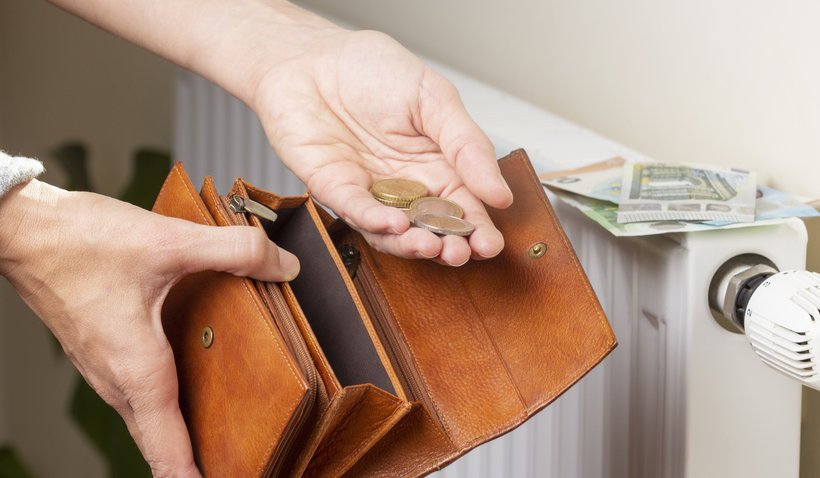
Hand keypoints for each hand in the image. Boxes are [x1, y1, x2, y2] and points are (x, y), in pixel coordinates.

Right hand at [0, 180, 299, 476]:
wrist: (23, 230)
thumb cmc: (79, 242)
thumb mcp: (170, 242)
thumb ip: (235, 251)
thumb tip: (283, 265)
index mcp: (137, 369)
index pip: (169, 450)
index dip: (197, 477)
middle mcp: (116, 379)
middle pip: (161, 442)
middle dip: (196, 461)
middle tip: (239, 461)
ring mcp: (103, 368)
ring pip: (146, 418)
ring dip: (180, 432)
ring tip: (220, 433)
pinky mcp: (99, 350)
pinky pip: (136, 393)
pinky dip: (164, 403)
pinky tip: (189, 379)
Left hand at [252, 29, 513, 265]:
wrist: (313, 56)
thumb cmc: (372, 69)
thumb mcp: (435, 98)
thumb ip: (467, 146)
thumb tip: (498, 193)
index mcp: (436, 164)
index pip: (463, 205)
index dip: (477, 228)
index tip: (489, 244)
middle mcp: (405, 185)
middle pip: (431, 227)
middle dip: (448, 246)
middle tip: (461, 254)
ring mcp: (370, 191)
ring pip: (394, 231)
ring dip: (413, 244)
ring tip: (431, 247)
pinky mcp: (335, 188)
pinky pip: (356, 211)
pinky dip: (375, 221)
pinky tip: (395, 224)